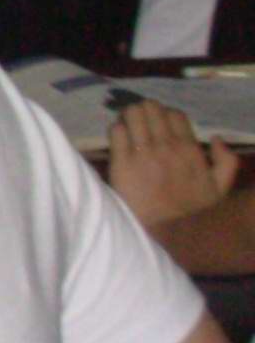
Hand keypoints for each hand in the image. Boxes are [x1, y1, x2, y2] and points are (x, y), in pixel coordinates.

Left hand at [108, 100, 239, 230]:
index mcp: (189, 149)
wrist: (168, 234)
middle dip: (144, 113)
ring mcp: (142, 153)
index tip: (159, 127)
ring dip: (129, 118)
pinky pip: (116, 131)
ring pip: (131, 114)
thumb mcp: (220, 189)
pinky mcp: (121, 162)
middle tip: (141, 126)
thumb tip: (215, 138)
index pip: (173, 114)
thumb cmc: (194, 213)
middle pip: (150, 108)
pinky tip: (119, 143)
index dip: (164, 116)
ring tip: (129, 131)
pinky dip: (117, 131)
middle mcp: (166, 146)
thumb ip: (226, 162)